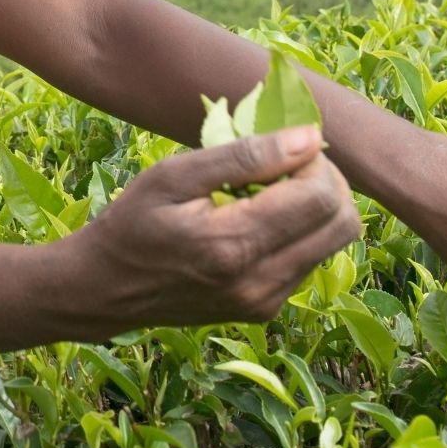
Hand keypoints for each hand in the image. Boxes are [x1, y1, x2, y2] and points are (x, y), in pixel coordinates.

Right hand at [69, 126, 360, 334]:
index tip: (284, 145)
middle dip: (327, 182)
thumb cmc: (132, 222)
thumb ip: (245, 156)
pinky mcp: (264, 310)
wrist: (104, 289)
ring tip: (269, 189)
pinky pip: (310, 260)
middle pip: (343, 223)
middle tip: (287, 163)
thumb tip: (309, 137)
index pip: (321, 197)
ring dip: (315, 207)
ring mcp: (266, 302)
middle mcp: (260, 282)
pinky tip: (260, 217)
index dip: (315, 160)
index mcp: (235, 244)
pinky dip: (299, 231)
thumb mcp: (175, 176)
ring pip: (333, 243)